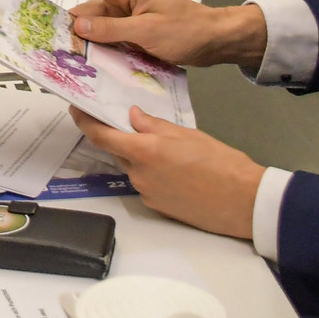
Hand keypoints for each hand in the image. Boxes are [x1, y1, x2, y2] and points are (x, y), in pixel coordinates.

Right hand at [29, 0, 267, 69]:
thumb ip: (111, 30)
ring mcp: (128, 20)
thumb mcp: (147, 31)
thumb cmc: (188, 29)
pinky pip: (109, 42)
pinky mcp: (133, 36)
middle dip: (67, 27)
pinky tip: (88, 65)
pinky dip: (99, 52)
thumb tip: (79, 26)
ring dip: (84, 44)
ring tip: (62, 57)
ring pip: (96, 31)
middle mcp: (123, 1)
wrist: (217, 41)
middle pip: (86, 13)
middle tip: (43, 40)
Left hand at [74, 106, 265, 239]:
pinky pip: (146, 184)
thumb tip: (133, 117)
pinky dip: (154, 174)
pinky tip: (178, 172)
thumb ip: (155, 126)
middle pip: (119, 152)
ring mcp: (146, 193)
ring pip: (134, 169)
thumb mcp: (188, 135)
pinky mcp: (157, 207)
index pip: (101, 136)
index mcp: (145, 152)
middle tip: (140, 128)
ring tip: (173, 153)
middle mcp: (139, 174)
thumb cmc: (221, 163)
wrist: (243, 202)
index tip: (75, 110)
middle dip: (125, 140)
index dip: (84, 122)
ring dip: (142, 158)